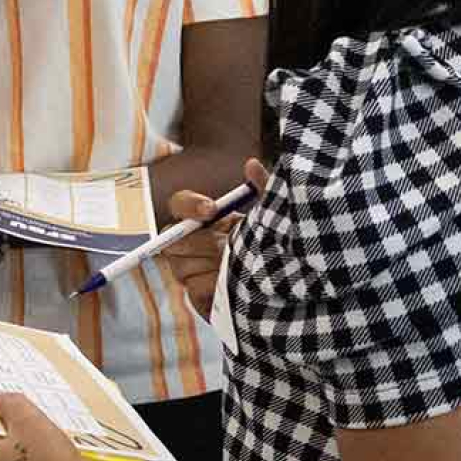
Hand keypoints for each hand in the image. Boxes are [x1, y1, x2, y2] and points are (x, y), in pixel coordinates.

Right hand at [166, 157, 269, 322]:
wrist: (286, 287)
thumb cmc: (272, 246)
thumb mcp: (271, 215)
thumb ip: (264, 187)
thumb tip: (252, 164)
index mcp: (205, 221)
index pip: (179, 204)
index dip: (190, 204)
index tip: (211, 209)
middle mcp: (192, 243)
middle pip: (174, 238)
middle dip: (201, 241)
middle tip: (226, 246)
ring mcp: (192, 271)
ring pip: (182, 265)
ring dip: (208, 265)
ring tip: (236, 266)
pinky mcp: (198, 296)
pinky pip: (194, 290)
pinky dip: (212, 287)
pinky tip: (232, 285)